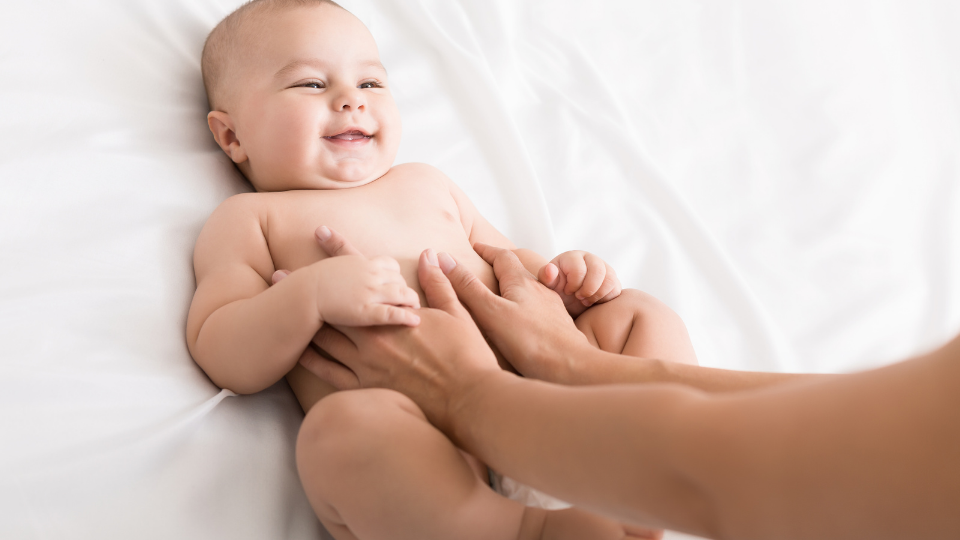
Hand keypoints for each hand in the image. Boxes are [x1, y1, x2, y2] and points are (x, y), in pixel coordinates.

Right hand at [273, 226, 420, 326]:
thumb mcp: (331, 262)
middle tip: (410, 300)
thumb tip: (322, 229)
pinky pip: (393, 313)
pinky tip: (415, 321)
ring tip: (416, 310)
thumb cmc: (313, 280)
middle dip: (405, 289)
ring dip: (411, 301)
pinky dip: (406, 316)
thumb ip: (336, 251)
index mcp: (363, 263)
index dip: (395, 275)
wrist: (304, 293)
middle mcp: (371, 275)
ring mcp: (371, 293)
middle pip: (399, 280)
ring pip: (402, 294)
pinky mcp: (367, 311)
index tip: (396, 283)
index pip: (390, 265)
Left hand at [298, 249, 503, 431]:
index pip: (363, 273)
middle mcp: (373, 336)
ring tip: (279, 311)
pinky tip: (296, 353)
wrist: (467, 399)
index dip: (341, 251)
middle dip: (307, 288)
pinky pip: (330, 374)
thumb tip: (431, 253)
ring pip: (325, 339)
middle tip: (280, 275)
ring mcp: (366, 364)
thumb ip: (439, 284)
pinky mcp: (366, 388)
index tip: (321, 232)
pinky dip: (311, 361)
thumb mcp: (456, 314)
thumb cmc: (467, 356)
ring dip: (302, 322)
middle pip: (332, 306)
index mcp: (393, 314)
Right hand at [440, 243, 593, 382]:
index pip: (503, 256)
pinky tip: (519, 323)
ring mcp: (551, 309)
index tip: (475, 246)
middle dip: (500, 267)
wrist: (571, 367)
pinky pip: (537, 309)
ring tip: (498, 296)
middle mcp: (539, 290)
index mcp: (521, 282)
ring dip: (513, 289)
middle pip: (518, 272)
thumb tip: (443, 258)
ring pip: (529, 291)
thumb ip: (467, 287)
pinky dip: (524, 308)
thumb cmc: (530, 342)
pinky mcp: (557, 327)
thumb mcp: (490, 312)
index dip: (487, 250)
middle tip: (484, 268)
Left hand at [538, 250, 621, 315]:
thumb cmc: (556, 290)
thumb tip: (550, 269)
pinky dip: (605, 299)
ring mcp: (604, 269)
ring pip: (610, 279)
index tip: (568, 291)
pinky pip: (616, 289)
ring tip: (586, 300)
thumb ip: (546, 277)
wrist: (567, 299)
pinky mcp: (612, 280)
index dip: (573, 285)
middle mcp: (590, 259)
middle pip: (598, 271)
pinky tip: (593, 302)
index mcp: (573, 257)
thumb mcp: (548, 285)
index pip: (579, 269)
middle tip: (579, 297)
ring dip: (597, 295)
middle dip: (588, 289)